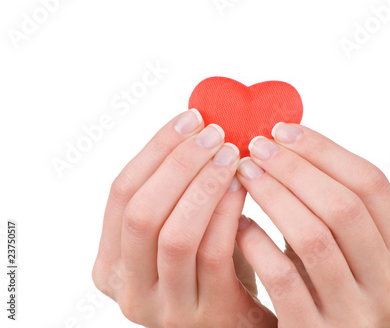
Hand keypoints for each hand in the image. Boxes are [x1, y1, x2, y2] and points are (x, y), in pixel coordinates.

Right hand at [92, 110, 276, 327]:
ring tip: (230, 154)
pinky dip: (227, 212)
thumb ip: (173, 192)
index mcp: (111, 263)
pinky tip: (242, 186)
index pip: (121, 193)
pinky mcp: (206, 314)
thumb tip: (194, 124)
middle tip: (215, 133)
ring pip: (175, 234)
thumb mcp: (178, 230)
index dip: (155, 150)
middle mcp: (128, 289)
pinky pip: (213, 253)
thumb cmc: (209, 264)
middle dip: (179, 163)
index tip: (190, 118)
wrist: (236, 318)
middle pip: (141, 212)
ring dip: (203, 184)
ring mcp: (165, 308)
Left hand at [235, 123, 389, 326]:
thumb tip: (289, 136)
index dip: (325, 150)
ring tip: (245, 174)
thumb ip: (331, 199)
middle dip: (294, 169)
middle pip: (344, 206)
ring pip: (314, 237)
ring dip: (273, 196)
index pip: (373, 184)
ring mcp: (358, 315)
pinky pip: (284, 278)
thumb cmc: (325, 282)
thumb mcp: (344, 244)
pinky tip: (239, 224)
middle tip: (256, 147)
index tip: (282, 130)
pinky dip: (258, 244)